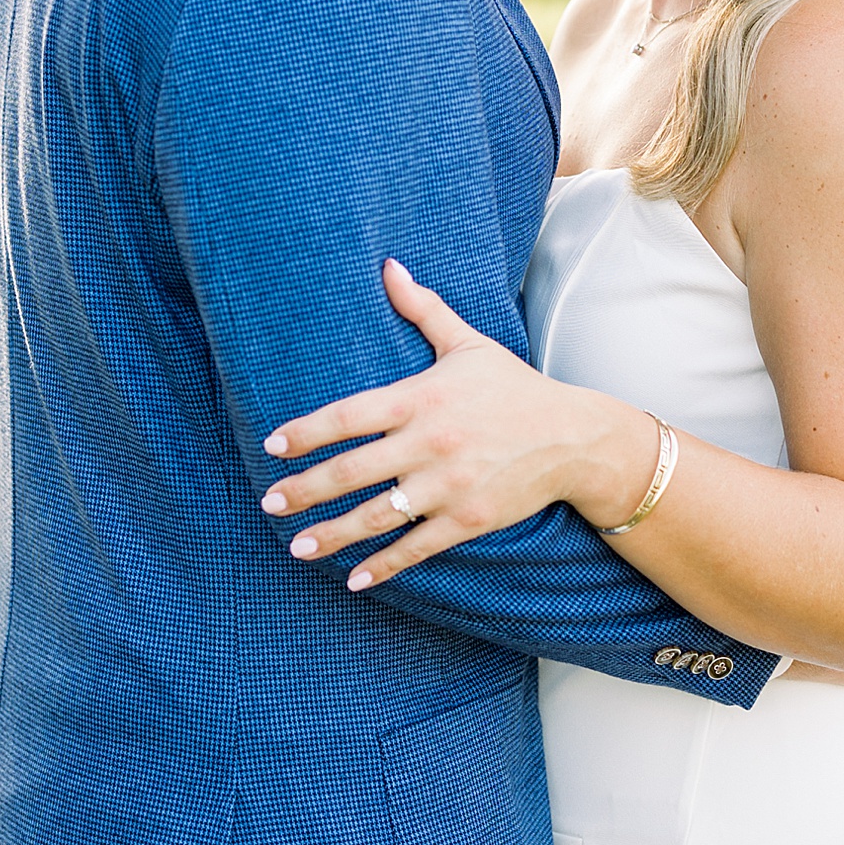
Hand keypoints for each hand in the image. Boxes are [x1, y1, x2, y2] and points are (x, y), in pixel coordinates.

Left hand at [260, 260, 652, 589]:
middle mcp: (431, 442)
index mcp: (423, 397)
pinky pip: (417, 546)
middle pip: (354, 470)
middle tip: (271, 501)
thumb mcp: (468, 343)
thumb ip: (423, 308)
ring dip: (333, 533)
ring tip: (297, 546)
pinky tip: (354, 578)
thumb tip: (389, 265)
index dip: (308, 431)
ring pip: (378, 515)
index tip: (273, 445)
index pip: (350, 415)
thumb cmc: (513, 387)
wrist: (573, 436)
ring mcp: (449, 485)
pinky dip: (384, 565)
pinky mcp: (468, 519)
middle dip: (307, 489)